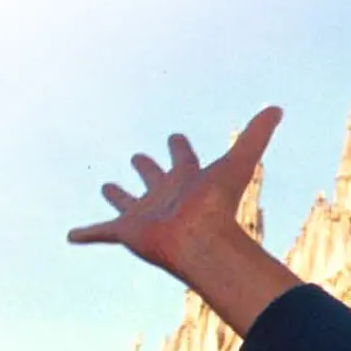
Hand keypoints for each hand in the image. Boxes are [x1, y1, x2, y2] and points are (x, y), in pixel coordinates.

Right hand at [67, 106, 283, 282]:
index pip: (183, 157)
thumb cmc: (219, 204)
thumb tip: (278, 108)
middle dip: (147, 168)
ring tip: (108, 187)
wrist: (201, 241)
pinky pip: (101, 232)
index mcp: (187, 179)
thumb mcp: (238, 162)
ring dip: (117, 196)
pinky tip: (71, 236)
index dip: (179, 146)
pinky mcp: (127, 232)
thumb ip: (256, 135)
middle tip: (139, 158)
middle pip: (154, 177)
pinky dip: (87, 234)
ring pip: (127, 202)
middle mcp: (165, 196)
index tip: (175, 137)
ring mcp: (145, 215)